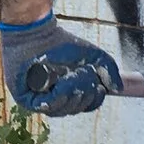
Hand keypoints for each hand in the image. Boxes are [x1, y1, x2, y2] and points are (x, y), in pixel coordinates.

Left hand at [0, 14, 117, 115]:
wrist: (37, 33)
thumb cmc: (61, 42)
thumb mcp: (92, 55)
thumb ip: (108, 69)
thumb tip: (117, 89)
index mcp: (69, 91)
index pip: (86, 106)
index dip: (94, 99)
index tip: (98, 86)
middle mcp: (54, 98)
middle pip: (75, 109)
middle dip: (83, 93)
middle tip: (82, 74)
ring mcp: (39, 100)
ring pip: (61, 110)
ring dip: (72, 93)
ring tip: (70, 75)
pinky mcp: (26, 99)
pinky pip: (46, 107)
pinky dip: (57, 97)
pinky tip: (61, 84)